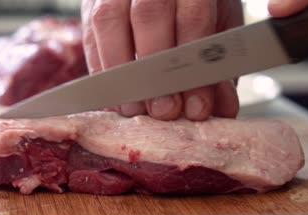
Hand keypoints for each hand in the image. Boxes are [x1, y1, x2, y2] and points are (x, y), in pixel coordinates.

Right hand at [81, 0, 242, 120]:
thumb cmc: (194, 6)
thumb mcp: (218, 28)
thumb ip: (218, 68)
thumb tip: (217, 110)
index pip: (193, 18)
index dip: (192, 67)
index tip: (195, 107)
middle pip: (149, 16)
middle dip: (155, 72)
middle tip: (162, 110)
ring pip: (110, 20)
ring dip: (121, 72)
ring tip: (134, 108)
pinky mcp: (92, 0)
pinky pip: (89, 32)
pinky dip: (100, 69)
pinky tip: (115, 95)